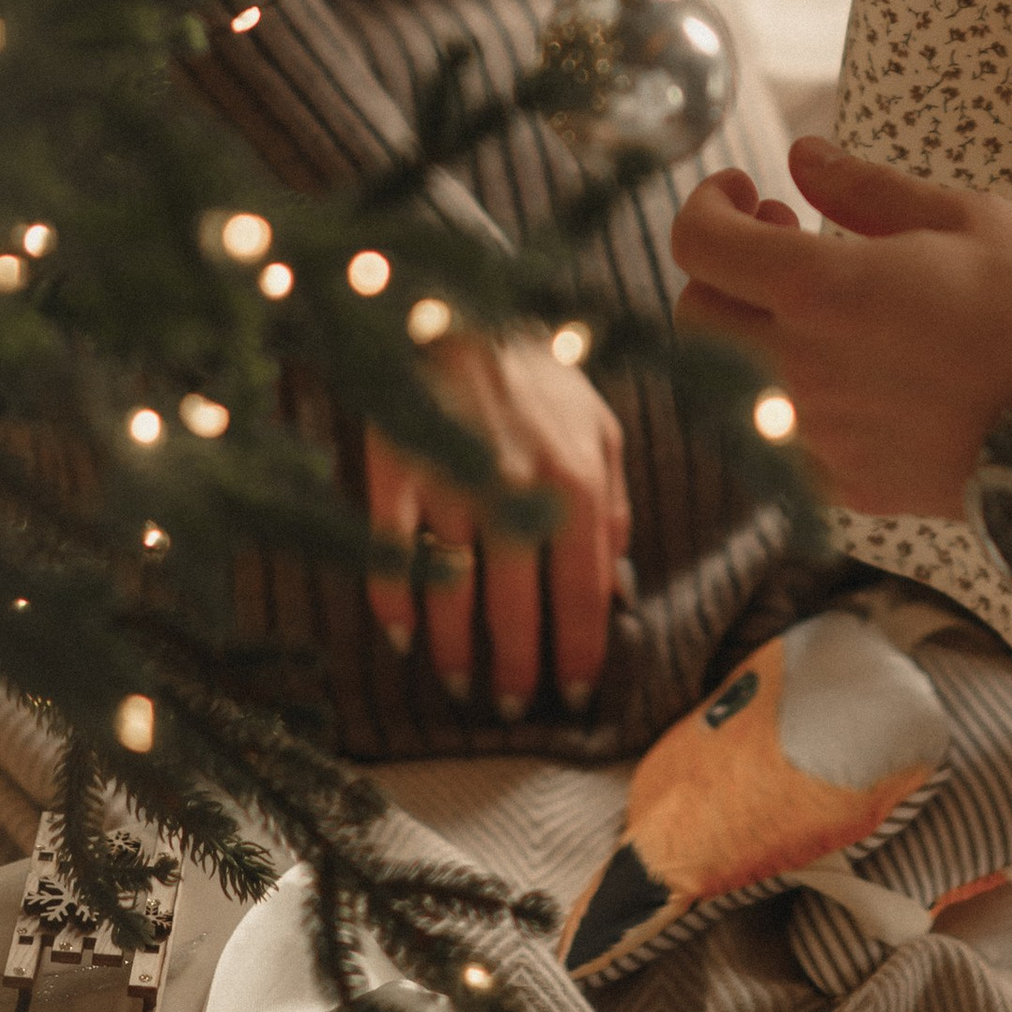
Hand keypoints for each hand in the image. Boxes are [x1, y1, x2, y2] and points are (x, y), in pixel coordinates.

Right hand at [364, 332, 629, 713]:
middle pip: (518, 611)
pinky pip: (391, 559)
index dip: (579, 654)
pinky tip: (404, 638)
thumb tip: (620, 581)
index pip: (583, 594)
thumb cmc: (535, 372)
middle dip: (519, 671)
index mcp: (577, 482)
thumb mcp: (599, 426)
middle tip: (517, 709)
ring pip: (453, 597)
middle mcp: (517, 491)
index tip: (575, 694)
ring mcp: (451, 484)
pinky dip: (396, 607)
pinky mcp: (395, 474)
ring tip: (460, 686)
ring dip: (456, 654)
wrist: (457, 303)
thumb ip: (614, 503)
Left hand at [671, 134, 1011, 516]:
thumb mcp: (963, 217)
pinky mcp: (850, 487)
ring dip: (750, 334)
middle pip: (695, 318)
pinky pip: (780, 442)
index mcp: (818, 292)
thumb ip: (865, 190)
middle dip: (724, 268)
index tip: (744, 189)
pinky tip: (846, 373)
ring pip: (727, 386)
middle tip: (784, 237)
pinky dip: (787, 399)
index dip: (706, 205)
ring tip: (824, 307)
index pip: (700, 246)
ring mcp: (820, 439)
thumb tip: (803, 156)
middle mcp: (798, 372)